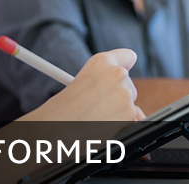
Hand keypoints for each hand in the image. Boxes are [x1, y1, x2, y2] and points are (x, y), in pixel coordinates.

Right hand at [24, 48, 140, 121]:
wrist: (57, 131)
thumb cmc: (60, 110)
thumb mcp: (76, 84)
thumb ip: (100, 81)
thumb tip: (119, 93)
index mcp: (101, 61)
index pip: (127, 56)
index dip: (123, 66)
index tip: (119, 75)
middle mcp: (117, 73)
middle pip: (128, 85)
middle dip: (117, 96)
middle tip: (97, 105)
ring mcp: (125, 94)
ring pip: (129, 106)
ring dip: (118, 113)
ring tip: (95, 118)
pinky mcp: (130, 115)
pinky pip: (131, 122)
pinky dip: (120, 127)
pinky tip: (102, 127)